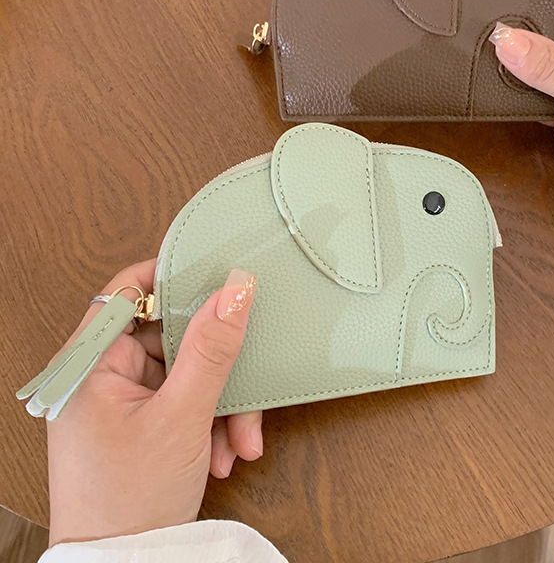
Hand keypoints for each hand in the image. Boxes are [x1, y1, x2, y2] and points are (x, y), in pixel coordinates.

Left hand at [46, 260, 260, 545]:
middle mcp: (100, 377)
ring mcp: (121, 401)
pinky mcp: (140, 421)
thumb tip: (235, 289)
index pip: (127, 292)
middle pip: (168, 336)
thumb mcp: (183, 417)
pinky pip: (184, 398)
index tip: (215, 273)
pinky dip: (211, 419)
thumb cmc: (128, 503)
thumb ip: (211, 349)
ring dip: (220, 400)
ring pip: (185, 371)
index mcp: (89, 366)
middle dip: (214, 365)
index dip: (171, 277)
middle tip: (241, 378)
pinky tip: (225, 449)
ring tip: (237, 435)